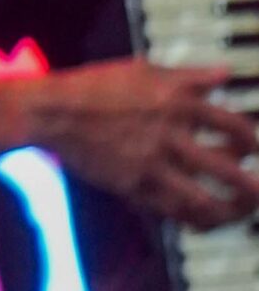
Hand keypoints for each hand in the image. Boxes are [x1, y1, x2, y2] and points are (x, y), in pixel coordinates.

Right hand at [31, 57, 258, 228]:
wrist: (53, 112)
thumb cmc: (97, 85)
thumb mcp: (144, 70)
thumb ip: (189, 76)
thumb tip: (225, 74)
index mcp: (174, 100)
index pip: (230, 122)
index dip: (249, 137)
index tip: (255, 146)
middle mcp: (168, 133)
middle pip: (226, 166)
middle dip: (250, 182)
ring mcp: (151, 164)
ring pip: (204, 199)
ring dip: (231, 209)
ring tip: (244, 210)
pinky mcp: (133, 187)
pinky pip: (173, 212)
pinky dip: (196, 220)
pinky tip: (207, 219)